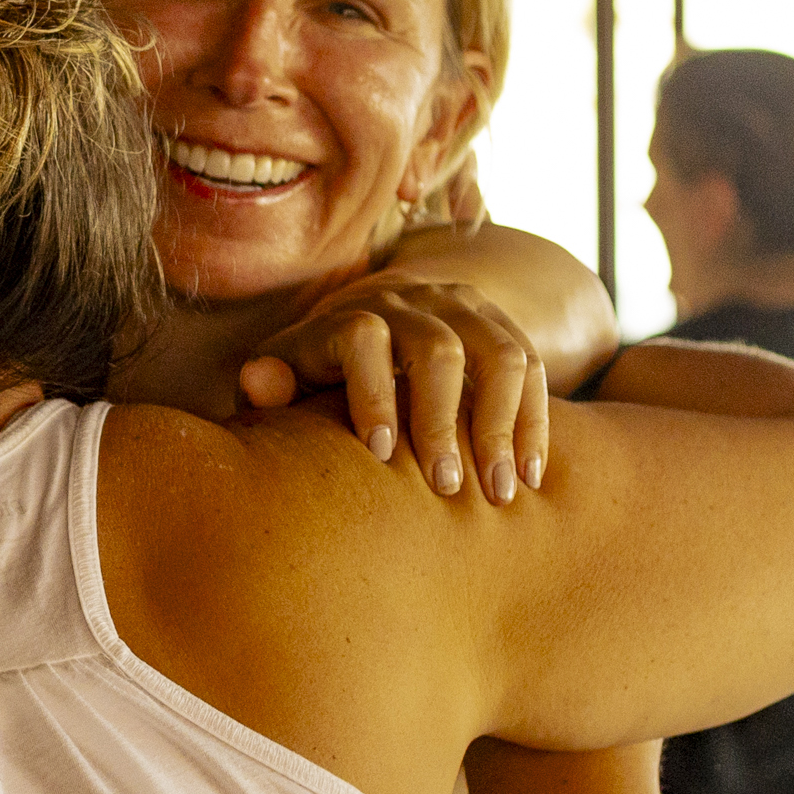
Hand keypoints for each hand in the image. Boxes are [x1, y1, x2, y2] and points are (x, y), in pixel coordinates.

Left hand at [234, 271, 546, 501]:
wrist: (377, 312)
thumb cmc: (321, 365)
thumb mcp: (287, 371)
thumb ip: (271, 382)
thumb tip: (257, 382)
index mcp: (348, 315)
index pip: (363, 338)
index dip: (373, 393)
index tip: (382, 452)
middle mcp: (408, 302)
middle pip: (438, 349)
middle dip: (444, 421)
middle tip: (447, 488)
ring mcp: (461, 307)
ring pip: (499, 354)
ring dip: (504, 424)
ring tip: (503, 490)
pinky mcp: (498, 322)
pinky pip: (532, 363)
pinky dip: (536, 419)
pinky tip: (533, 472)